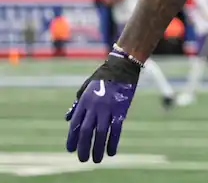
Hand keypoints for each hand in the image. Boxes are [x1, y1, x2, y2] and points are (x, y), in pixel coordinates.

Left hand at [65, 48, 140, 162]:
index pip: (74, 124)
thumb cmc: (103, 77)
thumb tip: (67, 119)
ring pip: (100, 133)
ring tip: (96, 159)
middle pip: (85, 131)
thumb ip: (77, 104)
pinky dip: (113, 142)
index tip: (70, 150)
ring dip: (97, 148)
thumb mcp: (86, 88)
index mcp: (84, 101)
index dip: (71, 138)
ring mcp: (107, 108)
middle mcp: (94, 106)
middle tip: (82, 159)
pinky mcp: (120, 110)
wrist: (122, 67)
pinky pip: (115, 129)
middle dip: (83, 147)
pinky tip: (111, 152)